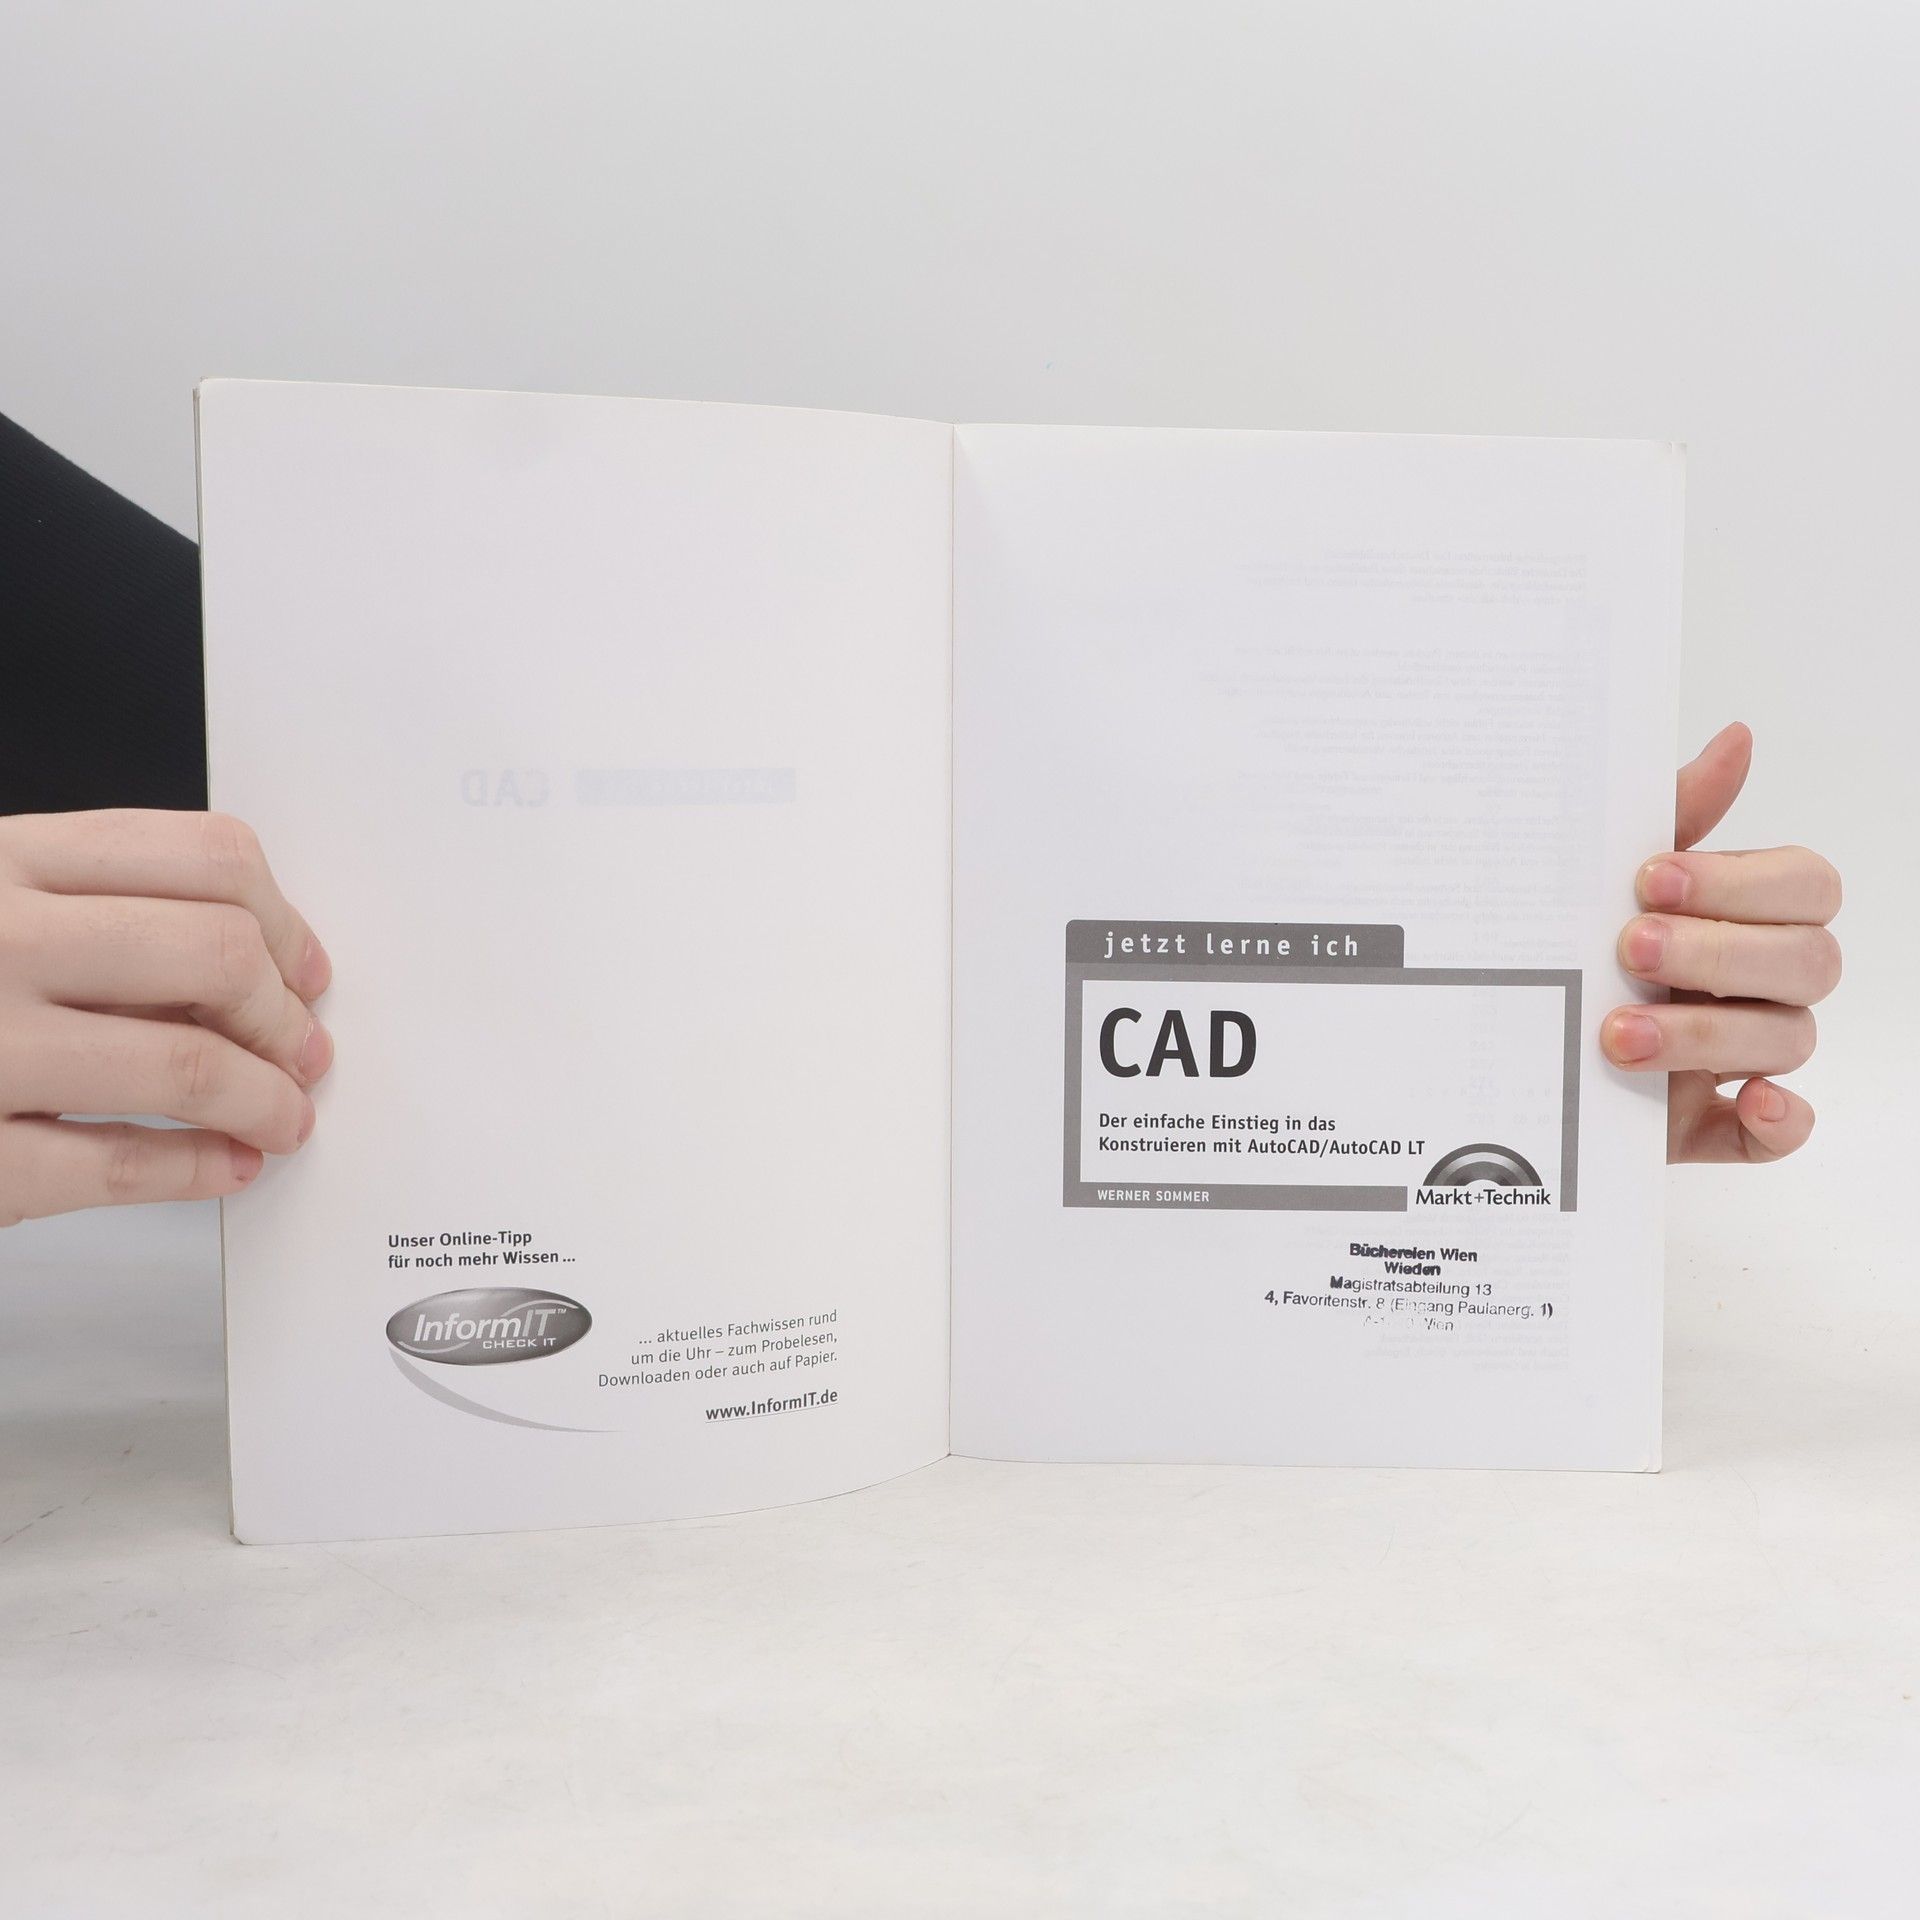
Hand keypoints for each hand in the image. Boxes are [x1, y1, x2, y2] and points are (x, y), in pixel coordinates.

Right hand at [0, 810, 331, 1225]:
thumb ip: (92, 917)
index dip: (285, 921)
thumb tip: (255, 965)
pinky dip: (198, 1170)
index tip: (305, 971)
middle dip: (283, 1015)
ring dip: (267, 1099)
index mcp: (1, 861)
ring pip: (186, 1062)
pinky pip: (115, 1166)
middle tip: (301, 1052)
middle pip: (216, 952)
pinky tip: (226, 1167)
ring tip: (282, 1118)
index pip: (205, 856)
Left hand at [1602, 724, 1840, 1162]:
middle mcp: (1759, 983)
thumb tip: (1736, 737)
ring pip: (1789, 1040)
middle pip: (1810, 961)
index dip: (1742, 882)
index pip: (1805, 886)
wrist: (1499, 1041)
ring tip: (1618, 1034)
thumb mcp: (1603, 878)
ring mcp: (1744, 1057)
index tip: (1651, 879)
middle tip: (1630, 948)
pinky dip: (1779, 1121)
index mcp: (1744, 913)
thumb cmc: (1573, 945)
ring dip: (1711, 1034)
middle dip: (1720, 952)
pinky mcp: (1718, 1124)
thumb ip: (1675, 814)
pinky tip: (1746, 1101)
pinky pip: (1783, 1132)